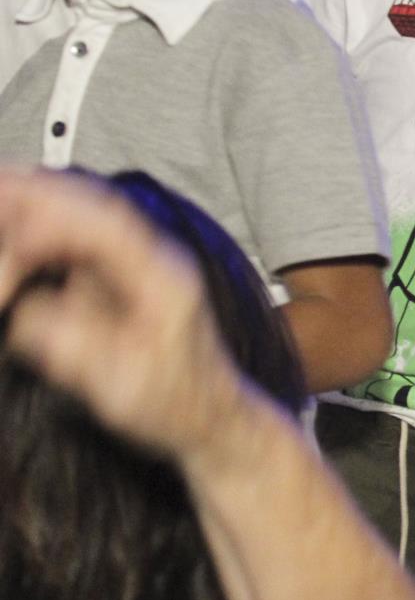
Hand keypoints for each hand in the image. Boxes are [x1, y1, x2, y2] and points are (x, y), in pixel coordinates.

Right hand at [0, 167, 247, 460]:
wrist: (209, 413)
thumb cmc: (175, 402)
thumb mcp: (120, 385)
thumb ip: (73, 348)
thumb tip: (25, 315)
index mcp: (164, 279)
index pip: (110, 231)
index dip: (59, 223)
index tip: (18, 235)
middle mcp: (153, 259)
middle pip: (96, 210)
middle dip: (42, 193)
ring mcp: (137, 264)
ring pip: (86, 217)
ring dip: (41, 202)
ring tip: (1, 186)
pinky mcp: (119, 277)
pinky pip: (79, 239)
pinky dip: (45, 227)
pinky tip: (17, 224)